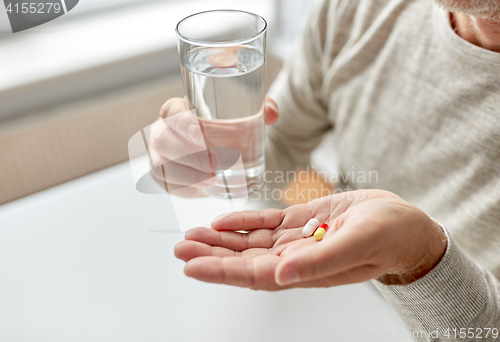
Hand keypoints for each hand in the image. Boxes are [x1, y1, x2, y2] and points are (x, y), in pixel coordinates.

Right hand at [148, 96, 278, 197]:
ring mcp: (158, 155)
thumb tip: (271, 114)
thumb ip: (258, 108)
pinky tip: (203, 190)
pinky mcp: (163, 176)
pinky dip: (186, 188)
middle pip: (163, 140)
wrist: (208, 144)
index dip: (181, 120)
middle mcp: (162, 130)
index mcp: (177, 110)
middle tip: (213, 164)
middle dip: (187, 153)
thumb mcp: (239, 113)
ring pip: (162, 165)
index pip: (171, 111)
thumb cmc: (220, 126)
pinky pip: (168, 184)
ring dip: (186, 175)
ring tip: (211, 181)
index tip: (198, 130)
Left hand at [174, 190, 447, 289]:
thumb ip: (319, 261)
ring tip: (193, 235)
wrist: (405, 225)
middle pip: (244, 260)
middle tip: (180, 249)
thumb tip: (282, 275)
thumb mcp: (357, 243)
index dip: (221, 271)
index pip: (254, 275)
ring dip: (221, 239)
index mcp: (305, 270)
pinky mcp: (302, 223)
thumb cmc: (388, 236)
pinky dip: (244, 222)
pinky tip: (225, 220)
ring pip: (250, 243)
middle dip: (211, 255)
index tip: (192, 267)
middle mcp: (295, 259)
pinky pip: (266, 224)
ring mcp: (297, 241)